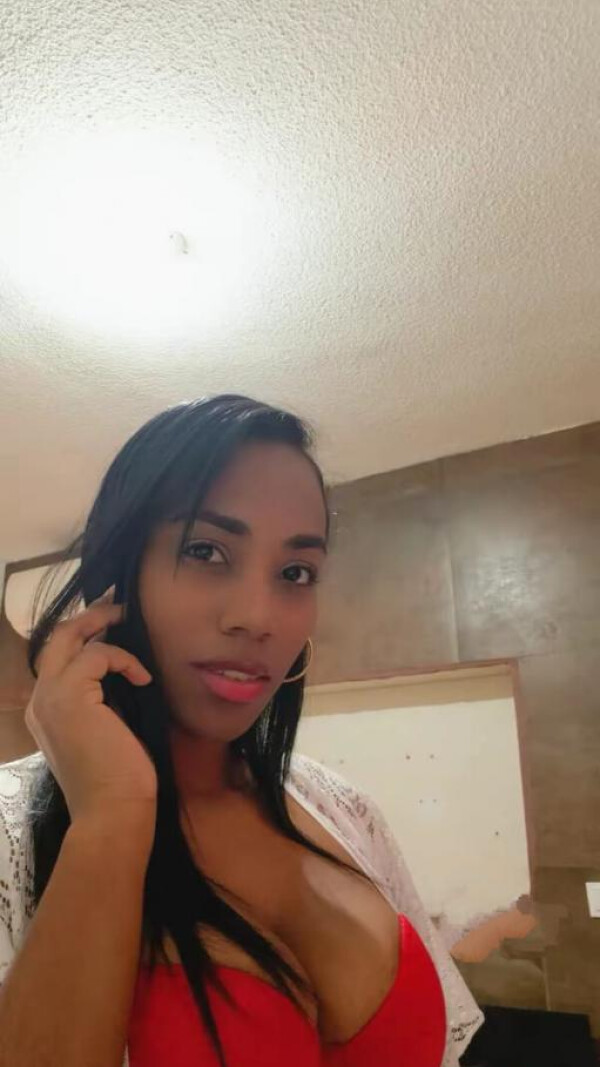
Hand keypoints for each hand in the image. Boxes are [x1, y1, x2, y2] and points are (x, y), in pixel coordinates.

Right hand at [25, 587, 157, 826]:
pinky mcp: (70, 696)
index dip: (81, 637)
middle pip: (56, 639)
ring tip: (128, 619)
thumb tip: (125, 672)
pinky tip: (143, 677)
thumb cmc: (117, 780)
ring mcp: (49, 697)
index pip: (56, 659)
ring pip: (70, 637)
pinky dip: (124, 659)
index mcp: (45, 711)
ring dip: (103, 624)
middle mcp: (39, 701)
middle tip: (117, 606)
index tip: (111, 627)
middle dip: (87, 616)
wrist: (111, 811)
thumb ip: (102, 701)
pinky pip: (98, 654)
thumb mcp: (106, 730)